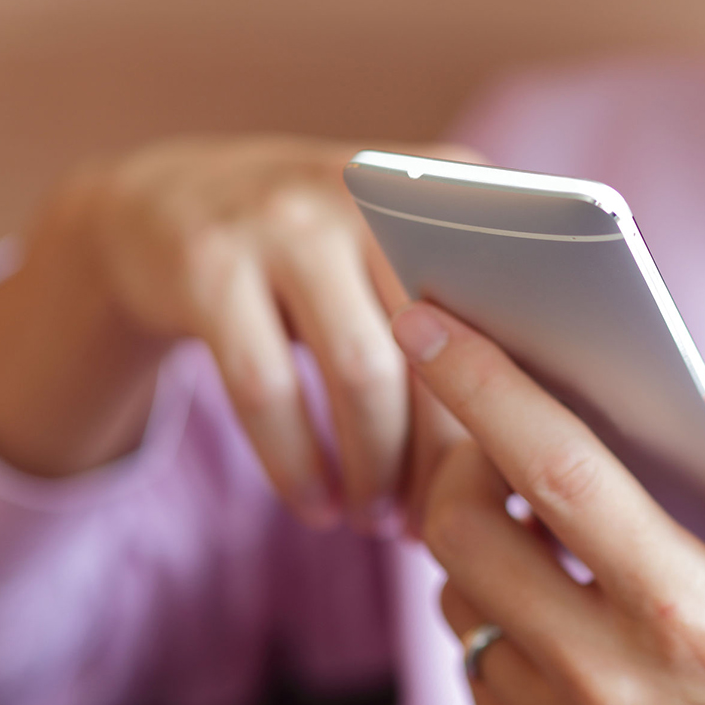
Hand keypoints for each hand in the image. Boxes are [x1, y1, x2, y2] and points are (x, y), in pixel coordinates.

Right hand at [0, 135, 470, 531]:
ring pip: (363, 371)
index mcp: (448, 184)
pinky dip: (297, 464)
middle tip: (444, 521)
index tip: (516, 482)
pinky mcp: (209, 265)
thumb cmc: (326, 260)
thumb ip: (475, 308)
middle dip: (446, 455)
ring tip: (379, 520)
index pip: (509, 306)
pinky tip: (317, 507)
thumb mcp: (397, 249)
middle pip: (443, 348)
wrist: (166, 206)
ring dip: (376, 467)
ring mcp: (286, 221)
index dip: (517, 405)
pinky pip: (266, 389)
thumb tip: (539, 447)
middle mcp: (373, 187)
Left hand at [395, 301, 704, 704]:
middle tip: (498, 436)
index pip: (557, 470)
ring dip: (477, 541)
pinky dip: (492, 614)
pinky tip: (554, 602)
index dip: (483, 386)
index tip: (429, 318)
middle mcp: (601, 673)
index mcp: (682, 611)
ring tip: (535, 517)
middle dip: (456, 456)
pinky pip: (475, 667)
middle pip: (463, 532)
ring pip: (459, 601)